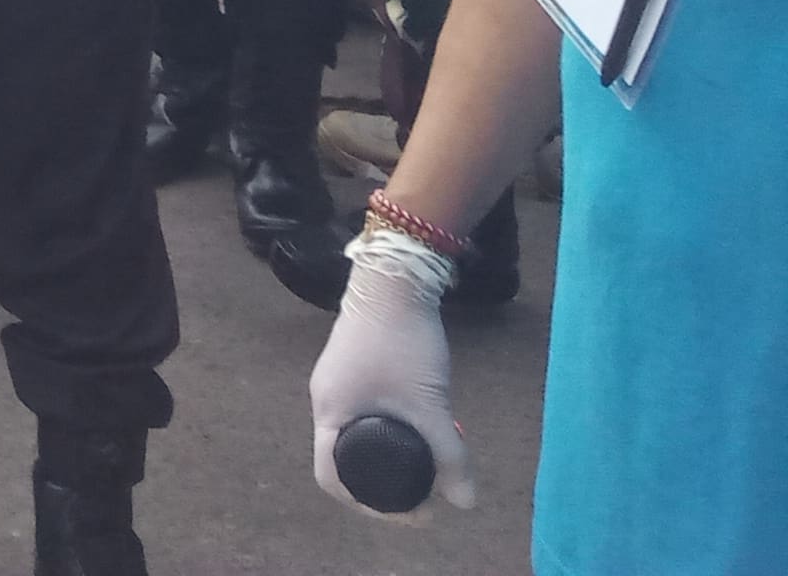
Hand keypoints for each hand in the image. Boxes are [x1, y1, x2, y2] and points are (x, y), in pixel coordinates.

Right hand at [310, 246, 473, 512]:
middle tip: (425, 493)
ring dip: (388, 455)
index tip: (408, 513)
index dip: (366, 505)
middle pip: (343, 458)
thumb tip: (466, 503)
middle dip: (383, 483)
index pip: (331, 477)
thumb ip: (449, 456)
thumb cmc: (402, 344)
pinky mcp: (353, 368)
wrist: (394, 280)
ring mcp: (337, 381)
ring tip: (429, 461)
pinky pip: (364, 414)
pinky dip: (389, 431)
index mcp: (330, 411)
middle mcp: (325, 399)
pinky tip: (420, 427)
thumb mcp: (430, 404)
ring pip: (356, 435)